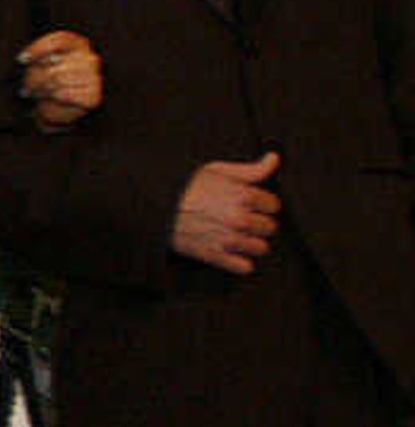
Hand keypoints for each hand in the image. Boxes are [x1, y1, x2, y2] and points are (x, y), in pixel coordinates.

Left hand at [19, 30, 103, 130]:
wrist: (56, 107)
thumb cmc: (46, 81)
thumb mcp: (38, 64)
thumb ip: (37, 58)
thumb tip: (27, 58)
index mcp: (79, 44)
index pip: (59, 40)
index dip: (38, 48)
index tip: (21, 60)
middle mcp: (90, 59)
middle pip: (55, 61)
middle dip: (35, 76)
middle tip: (26, 87)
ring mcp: (95, 77)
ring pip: (58, 79)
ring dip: (41, 89)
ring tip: (35, 93)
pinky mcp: (93, 97)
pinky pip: (64, 94)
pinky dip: (52, 98)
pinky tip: (50, 99)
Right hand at [171, 153, 280, 274]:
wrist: (153, 206)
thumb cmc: (183, 186)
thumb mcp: (216, 170)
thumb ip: (250, 169)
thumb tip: (273, 159)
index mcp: (242, 195)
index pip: (273, 205)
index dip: (264, 203)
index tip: (254, 205)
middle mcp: (239, 218)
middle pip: (269, 227)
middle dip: (260, 224)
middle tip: (246, 220)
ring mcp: (227, 239)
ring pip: (260, 248)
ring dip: (252, 243)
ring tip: (240, 237)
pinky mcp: (214, 255)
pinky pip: (243, 267)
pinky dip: (241, 263)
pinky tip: (233, 253)